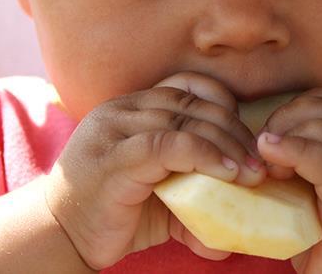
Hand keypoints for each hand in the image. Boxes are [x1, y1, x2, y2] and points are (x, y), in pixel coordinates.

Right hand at [44, 72, 265, 269]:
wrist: (61, 235)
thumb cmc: (113, 212)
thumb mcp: (162, 197)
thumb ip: (196, 193)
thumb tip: (239, 221)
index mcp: (133, 107)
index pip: (187, 86)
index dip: (223, 105)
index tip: (245, 139)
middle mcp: (123, 109)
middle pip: (192, 105)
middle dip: (234, 132)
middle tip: (260, 164)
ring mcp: (116, 129)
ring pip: (185, 121)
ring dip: (227, 146)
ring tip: (251, 174)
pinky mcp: (115, 157)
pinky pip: (169, 145)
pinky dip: (205, 155)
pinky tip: (227, 174)